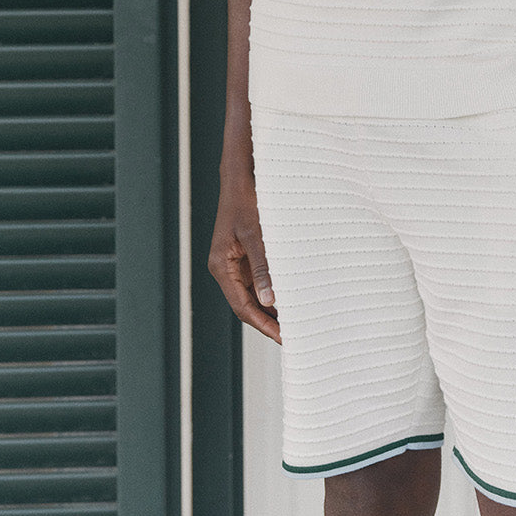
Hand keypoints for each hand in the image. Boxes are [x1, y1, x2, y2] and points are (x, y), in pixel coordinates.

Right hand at [208, 177, 280, 342]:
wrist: (240, 178)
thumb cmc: (245, 202)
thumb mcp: (256, 235)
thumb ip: (263, 268)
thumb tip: (270, 301)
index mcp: (221, 266)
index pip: (242, 306)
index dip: (262, 324)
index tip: (281, 338)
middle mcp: (225, 268)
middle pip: (246, 304)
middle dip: (267, 321)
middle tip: (292, 336)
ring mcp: (234, 263)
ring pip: (253, 294)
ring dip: (271, 307)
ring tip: (294, 321)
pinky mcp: (244, 255)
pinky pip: (258, 279)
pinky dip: (272, 290)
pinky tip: (289, 297)